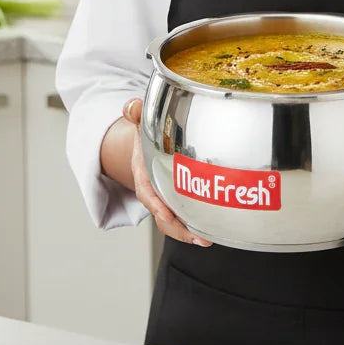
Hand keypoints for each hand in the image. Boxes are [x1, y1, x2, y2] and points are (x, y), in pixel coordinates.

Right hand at [123, 97, 211, 246]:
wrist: (145, 142)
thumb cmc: (146, 134)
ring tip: (206, 239)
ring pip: (173, 220)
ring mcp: (165, 196)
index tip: (166, 214)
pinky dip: (195, 224)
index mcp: (142, 171)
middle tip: (197, 236)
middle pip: (162, 214)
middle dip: (177, 228)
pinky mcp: (177, 199)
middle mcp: (153, 188)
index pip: (146, 191)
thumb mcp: (141, 122)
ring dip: (188, 232)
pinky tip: (212, 229)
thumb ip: (137, 114)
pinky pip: (184, 215)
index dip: (155, 204)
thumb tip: (131, 106)